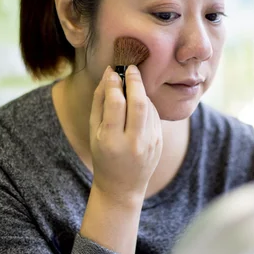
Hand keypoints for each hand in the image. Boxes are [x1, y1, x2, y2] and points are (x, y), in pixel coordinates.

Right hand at [89, 65, 162, 204]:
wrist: (122, 186)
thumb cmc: (103, 155)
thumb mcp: (94, 131)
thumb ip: (100, 102)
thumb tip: (109, 74)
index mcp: (111, 141)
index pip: (116, 104)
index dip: (115, 84)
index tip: (113, 71)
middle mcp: (133, 142)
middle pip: (139, 102)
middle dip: (135, 80)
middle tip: (131, 67)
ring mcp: (150, 143)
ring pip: (149, 107)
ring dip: (141, 91)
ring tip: (133, 83)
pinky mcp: (159, 141)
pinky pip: (155, 115)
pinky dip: (147, 104)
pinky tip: (138, 103)